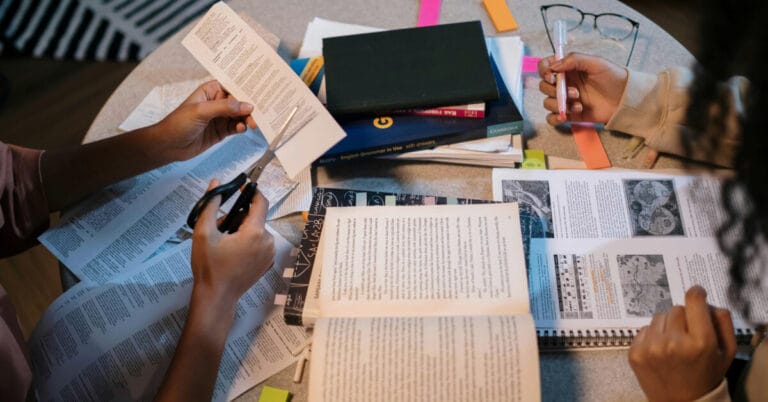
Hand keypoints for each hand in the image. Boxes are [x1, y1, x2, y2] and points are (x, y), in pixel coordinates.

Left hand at [154, 80, 256, 160]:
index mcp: (211, 91)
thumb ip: (225, 107)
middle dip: (249, 106)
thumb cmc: (178, 123)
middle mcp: (217, 102)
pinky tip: (241, 129)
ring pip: (240, 115)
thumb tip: (246, 105)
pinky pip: (236, 127)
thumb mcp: (201, 111)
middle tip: (258, 113)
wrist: (168, 145)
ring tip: (252, 124)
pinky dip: (241, 128)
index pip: (232, 86)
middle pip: (239, 102)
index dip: (245, 89)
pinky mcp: (221, 131)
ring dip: (247, 119)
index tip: (259, 92)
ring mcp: (220, 117)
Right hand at [190, 180, 274, 307]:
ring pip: (256, 231)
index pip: (261, 202)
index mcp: (255, 232)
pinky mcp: (268, 263)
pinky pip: (259, 244)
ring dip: (241, 230)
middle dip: (237, 217)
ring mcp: (270, 253)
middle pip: (254, 218)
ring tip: (223, 242)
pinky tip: (232, 252)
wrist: (217, 297)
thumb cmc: (209, 266)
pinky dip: (247, 242)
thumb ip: (210, 205)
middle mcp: (268, 241)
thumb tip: (216, 183)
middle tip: (219, 227)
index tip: (241, 186)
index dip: (251, 191)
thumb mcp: (203, 233)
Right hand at [538, 52, 627, 124]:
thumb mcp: (596, 62)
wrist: (625, 99)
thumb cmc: (614, 77)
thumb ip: (574, 59)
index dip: (544, 71)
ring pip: (547, 103)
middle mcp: (564, 83)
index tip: (552, 76)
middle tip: (574, 92)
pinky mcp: (569, 114)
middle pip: (544, 87)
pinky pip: (551, 118)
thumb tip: (553, 66)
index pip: (545, 67)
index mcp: (568, 69)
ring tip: (578, 104)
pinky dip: (555, 118)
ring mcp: (566, 100)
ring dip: (559, 104)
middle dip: (554, 90)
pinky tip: (566, 116)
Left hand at [628, 286, 736, 401]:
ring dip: (666, 326)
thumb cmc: (707, 375)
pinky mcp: (635, 353)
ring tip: (674, 344)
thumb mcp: (726, 351)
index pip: (693, 301)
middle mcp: (673, 343)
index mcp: (700, 342)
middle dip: (683, 318)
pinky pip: (644, 329)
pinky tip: (661, 351)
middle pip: (676, 309)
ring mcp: (651, 348)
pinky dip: (653, 336)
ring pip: (658, 317)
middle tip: (687, 334)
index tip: (696, 293)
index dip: (696, 294)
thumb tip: (705, 299)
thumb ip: (722, 322)